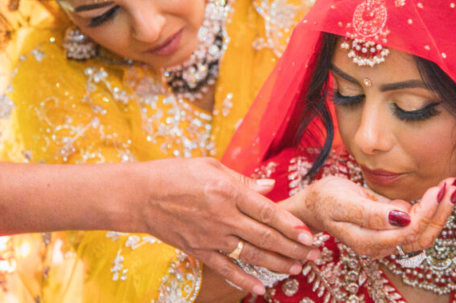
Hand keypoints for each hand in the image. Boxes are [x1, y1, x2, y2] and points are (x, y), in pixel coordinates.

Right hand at [135, 157, 318, 294]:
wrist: (140, 196)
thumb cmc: (176, 174)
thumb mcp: (211, 166)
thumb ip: (243, 179)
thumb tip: (269, 186)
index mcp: (228, 192)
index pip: (268, 212)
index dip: (292, 225)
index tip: (310, 234)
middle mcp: (223, 217)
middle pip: (265, 237)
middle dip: (294, 247)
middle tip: (315, 254)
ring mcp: (211, 237)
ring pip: (251, 255)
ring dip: (277, 263)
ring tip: (298, 268)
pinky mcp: (199, 251)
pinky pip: (225, 269)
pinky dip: (243, 281)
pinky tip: (260, 289)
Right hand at [286, 175, 455, 257]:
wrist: (314, 205)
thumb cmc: (326, 200)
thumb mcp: (344, 202)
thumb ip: (372, 213)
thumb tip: (402, 218)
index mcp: (369, 241)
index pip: (409, 230)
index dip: (427, 211)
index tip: (438, 188)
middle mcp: (381, 245)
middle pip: (421, 235)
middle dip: (440, 210)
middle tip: (453, 183)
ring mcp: (387, 240)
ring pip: (423, 232)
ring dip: (440, 211)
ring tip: (452, 186)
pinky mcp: (390, 231)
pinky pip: (417, 225)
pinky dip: (431, 210)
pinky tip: (438, 192)